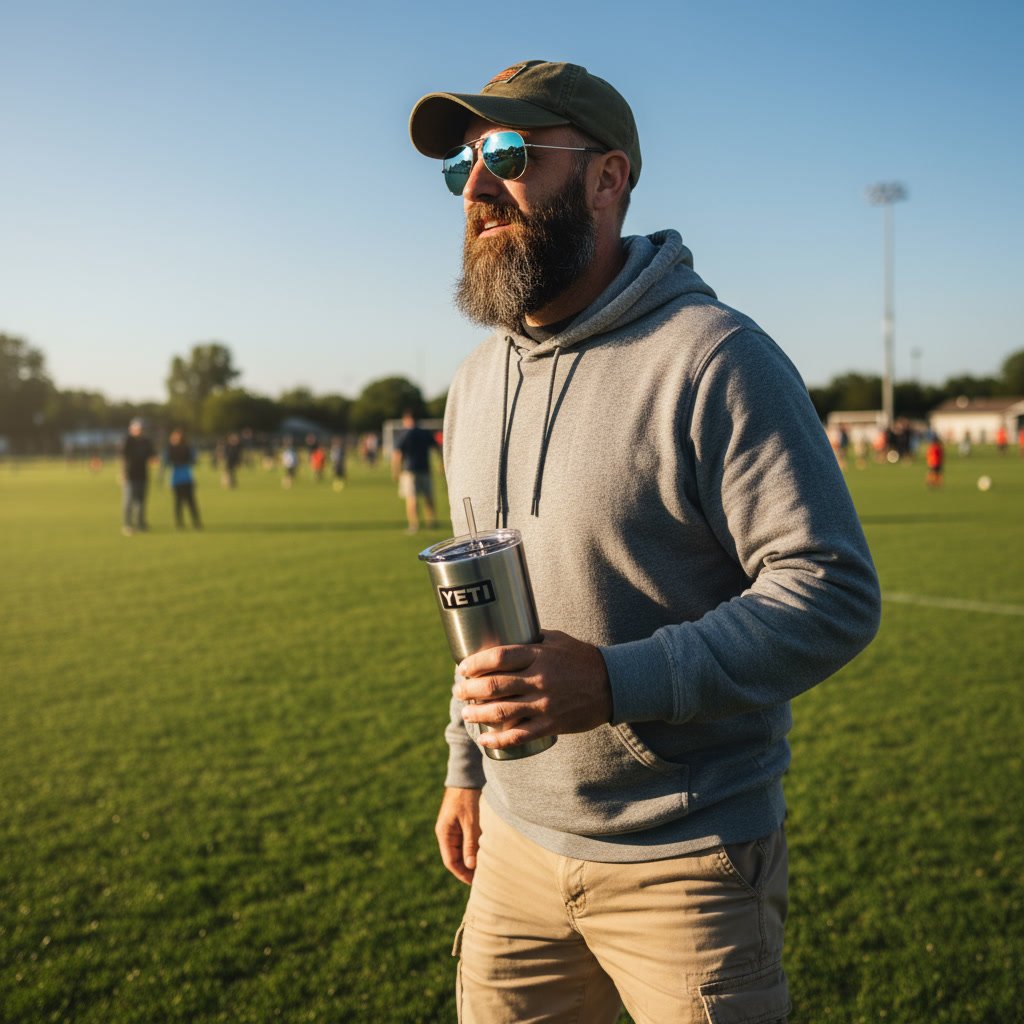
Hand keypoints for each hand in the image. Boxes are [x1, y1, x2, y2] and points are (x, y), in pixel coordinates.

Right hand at [435, 787, 480, 884]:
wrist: (465, 776)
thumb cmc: (467, 798)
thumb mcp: (470, 821)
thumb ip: (470, 843)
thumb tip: (470, 866)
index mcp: (444, 833)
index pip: (451, 861)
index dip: (462, 874)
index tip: (475, 882)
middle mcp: (446, 833)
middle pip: (455, 857)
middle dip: (467, 869)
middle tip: (483, 878)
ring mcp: (453, 828)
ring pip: (461, 850)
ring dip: (471, 859)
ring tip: (485, 868)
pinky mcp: (460, 823)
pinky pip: (465, 841)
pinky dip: (473, 848)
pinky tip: (484, 853)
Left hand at [454, 630, 612, 753]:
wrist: (613, 684)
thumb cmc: (582, 658)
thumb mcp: (558, 639)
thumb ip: (532, 638)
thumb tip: (505, 633)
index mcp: (539, 655)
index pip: (498, 657)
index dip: (475, 663)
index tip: (462, 667)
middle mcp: (539, 679)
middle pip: (494, 685)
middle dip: (469, 689)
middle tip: (458, 690)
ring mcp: (545, 704)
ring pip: (501, 711)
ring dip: (477, 713)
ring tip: (466, 713)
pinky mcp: (552, 724)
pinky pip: (519, 735)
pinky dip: (499, 740)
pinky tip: (485, 740)